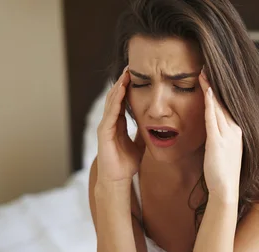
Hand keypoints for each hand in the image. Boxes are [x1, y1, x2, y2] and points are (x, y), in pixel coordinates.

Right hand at [96, 66, 144, 185]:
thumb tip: (154, 126)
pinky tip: (121, 92)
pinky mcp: (104, 133)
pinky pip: (110, 114)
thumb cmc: (126, 163)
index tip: (137, 74)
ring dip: (118, 88)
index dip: (128, 87)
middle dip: (122, 81)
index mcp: (118, 123)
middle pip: (115, 97)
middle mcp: (110, 122)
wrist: (117, 179)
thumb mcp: (139, 144)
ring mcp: (105, 126)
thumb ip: (143, 133)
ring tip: (125, 74)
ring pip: (111, 102)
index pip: (123, 100)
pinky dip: (116, 102)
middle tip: (130, 66)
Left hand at [198, 67, 242, 202]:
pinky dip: (211, 103)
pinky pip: (214, 118)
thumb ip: (219, 135)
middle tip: (208, 63)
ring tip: (204, 70)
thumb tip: (212, 126)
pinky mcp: (218, 141)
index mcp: (235, 130)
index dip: (219, 89)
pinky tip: (207, 90)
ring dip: (211, 87)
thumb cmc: (222, 172)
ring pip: (219, 106)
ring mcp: (227, 135)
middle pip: (224, 101)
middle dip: (216, 82)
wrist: (226, 189)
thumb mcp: (222, 149)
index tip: (211, 74)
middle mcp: (234, 129)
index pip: (226, 105)